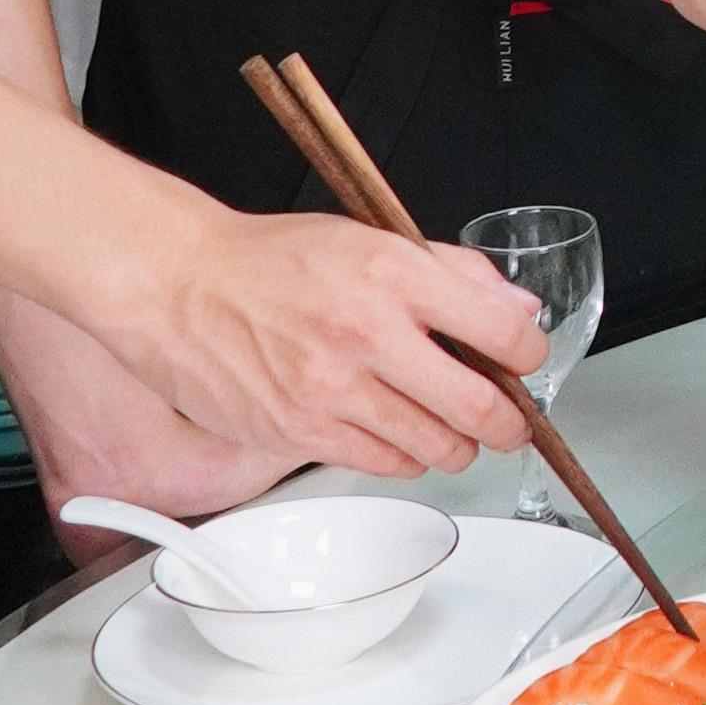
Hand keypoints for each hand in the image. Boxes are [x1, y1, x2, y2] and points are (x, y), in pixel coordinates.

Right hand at [116, 210, 543, 478]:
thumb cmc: (271, 261)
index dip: (529, 354)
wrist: (177, 285)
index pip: (501, 332)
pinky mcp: (298, 434)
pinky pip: (383, 465)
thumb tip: (519, 312)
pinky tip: (397, 434)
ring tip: (451, 429)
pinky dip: (404, 458)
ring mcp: (330, 391)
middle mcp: (365, 334)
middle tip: (509, 423)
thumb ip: (454, 273)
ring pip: (434, 448)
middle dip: (508, 424)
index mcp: (392, 275)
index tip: (524, 360)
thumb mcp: (372, 238)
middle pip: (477, 407)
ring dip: (457, 446)